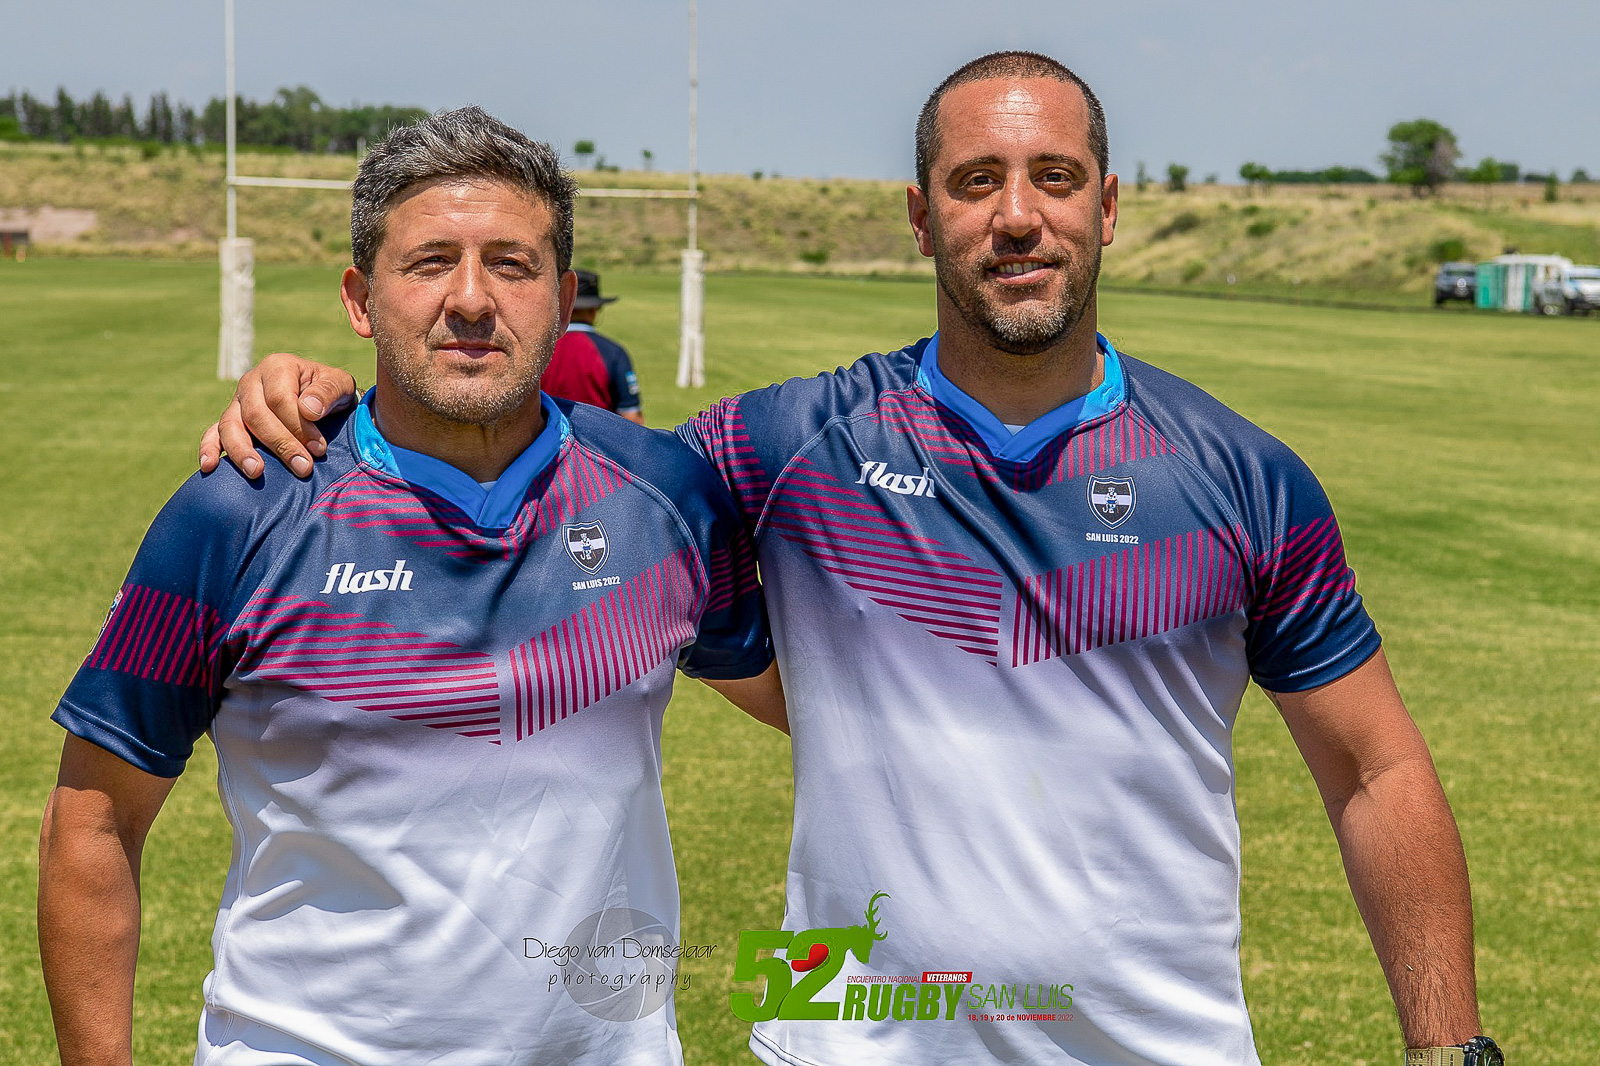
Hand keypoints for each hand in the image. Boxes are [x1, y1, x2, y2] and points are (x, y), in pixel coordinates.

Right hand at [198, 353, 358, 478]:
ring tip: (257, 472)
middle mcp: (251, 382)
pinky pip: (213, 433)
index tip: (319, 449)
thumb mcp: (339, 385)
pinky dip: (209, 449)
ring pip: (230, 425)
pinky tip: (209, 467)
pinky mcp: (230, 421)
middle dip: (280, 444)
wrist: (321, 400)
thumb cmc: (330, 393)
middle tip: (302, 468)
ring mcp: (237, 402)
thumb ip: (327, 392)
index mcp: (277, 367)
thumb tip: (308, 410)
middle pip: (256, 414)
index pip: (280, 399)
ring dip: (242, 450)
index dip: (298, 426)